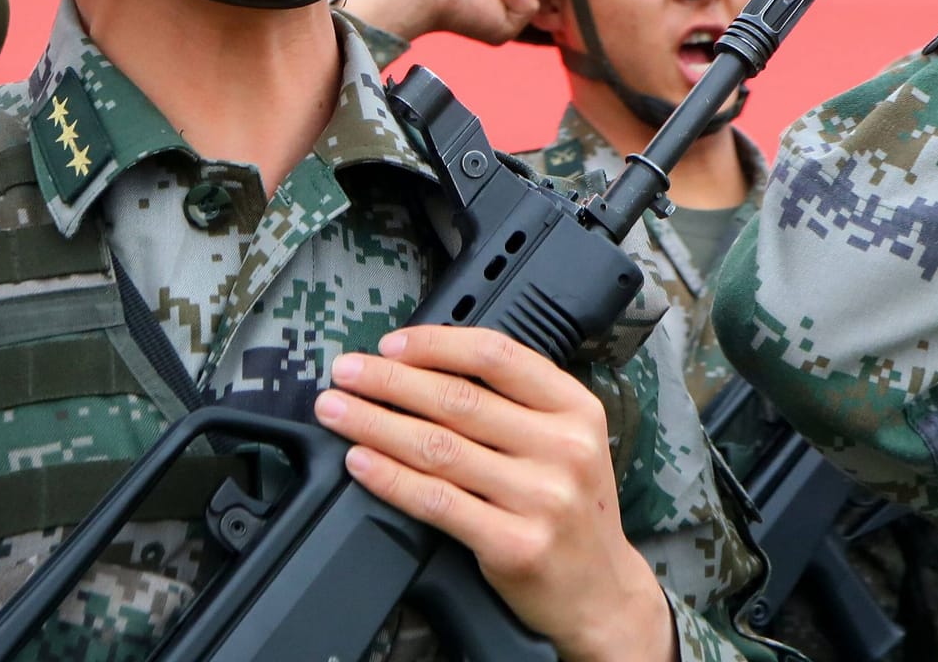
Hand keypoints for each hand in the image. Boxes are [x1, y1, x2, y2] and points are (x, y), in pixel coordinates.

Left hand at [315, 327, 673, 661]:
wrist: (601, 593)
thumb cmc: (568, 505)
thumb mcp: (563, 438)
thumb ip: (509, 399)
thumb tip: (417, 363)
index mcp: (575, 409)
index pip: (496, 356)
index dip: (433, 345)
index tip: (388, 344)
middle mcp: (564, 449)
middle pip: (457, 400)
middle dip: (387, 381)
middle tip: (345, 372)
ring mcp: (543, 499)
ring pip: (438, 448)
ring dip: (374, 424)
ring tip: (336, 410)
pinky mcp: (515, 545)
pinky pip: (436, 501)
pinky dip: (389, 478)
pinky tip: (359, 461)